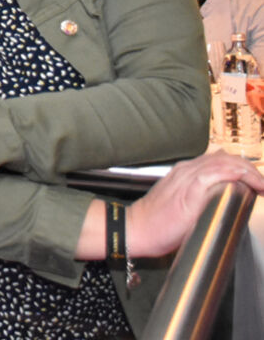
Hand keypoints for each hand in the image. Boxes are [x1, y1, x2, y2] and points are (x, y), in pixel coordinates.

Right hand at [126, 151, 263, 257]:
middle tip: (262, 184)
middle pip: (225, 158)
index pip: (219, 161)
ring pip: (223, 162)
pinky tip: (246, 181)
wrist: (135, 229)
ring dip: (248, 171)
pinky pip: (215, 173)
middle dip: (249, 169)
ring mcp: (187, 178)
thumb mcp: (179, 204)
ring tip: (261, 184)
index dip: (241, 168)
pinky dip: (234, 174)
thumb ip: (197, 198)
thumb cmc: (156, 224)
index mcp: (185, 173)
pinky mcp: (189, 190)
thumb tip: (218, 205)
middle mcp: (186, 170)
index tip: (256, 183)